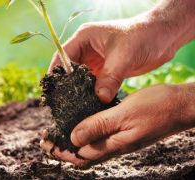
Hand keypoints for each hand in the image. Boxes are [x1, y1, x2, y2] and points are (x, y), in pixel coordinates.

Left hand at [40, 84, 194, 166]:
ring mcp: (120, 140)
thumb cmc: (157, 108)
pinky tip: (81, 123)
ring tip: (58, 132)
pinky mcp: (124, 132)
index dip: (60, 151)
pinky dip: (86, 133)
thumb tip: (74, 139)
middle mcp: (115, 146)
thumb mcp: (124, 114)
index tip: (44, 142)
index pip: (79, 155)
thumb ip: (99, 126)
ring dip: (72, 142)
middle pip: (82, 155)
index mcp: (113, 145)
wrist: (182, 106)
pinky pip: (100, 137)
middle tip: (46, 139)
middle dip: (62, 149)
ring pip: (90, 147)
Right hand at [49, 0, 194, 103]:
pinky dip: (90, 94)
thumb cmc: (143, 36)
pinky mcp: (104, 70)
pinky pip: (92, 84)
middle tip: (61, 104)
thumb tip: (100, 98)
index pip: (62, 57)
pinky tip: (89, 106)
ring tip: (73, 108)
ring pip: (79, 79)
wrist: (163, 37)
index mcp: (84, 38)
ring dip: (78, 92)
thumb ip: (110, 77)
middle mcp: (86, 49)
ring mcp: (95, 60)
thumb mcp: (124, 56)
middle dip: (65, 86)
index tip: (54, 92)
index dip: (57, 74)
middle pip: (68, 70)